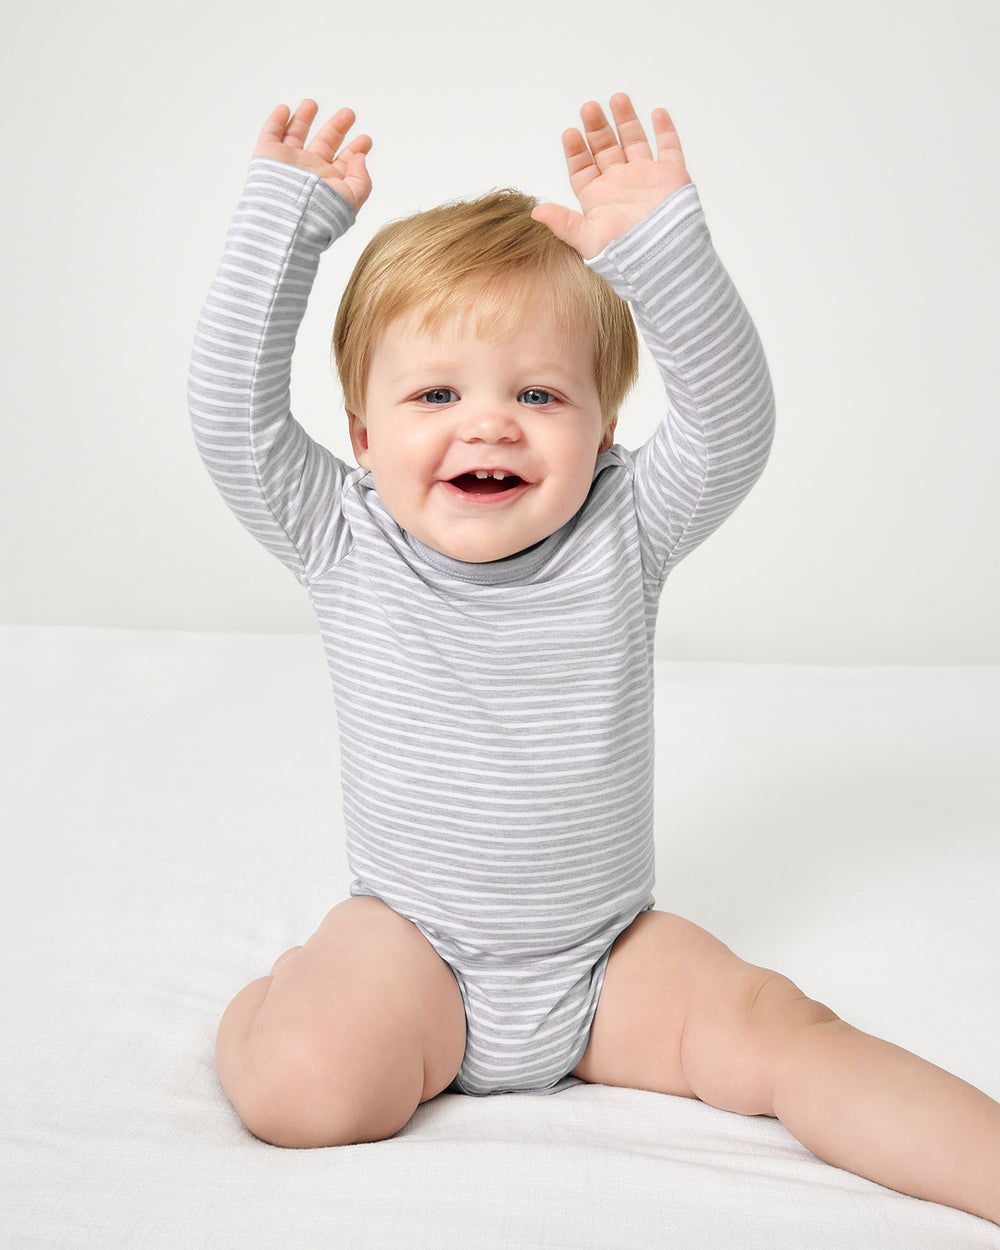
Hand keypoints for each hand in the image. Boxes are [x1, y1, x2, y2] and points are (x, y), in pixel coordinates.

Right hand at [254, 99, 372, 211]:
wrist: (290, 218)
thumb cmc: (321, 214)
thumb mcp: (353, 198)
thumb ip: (362, 179)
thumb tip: (359, 157)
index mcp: (329, 183)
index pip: (344, 162)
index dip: (356, 149)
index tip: (366, 140)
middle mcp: (309, 172)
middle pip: (324, 144)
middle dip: (337, 128)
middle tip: (349, 114)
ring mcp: (289, 163)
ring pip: (296, 135)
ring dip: (304, 119)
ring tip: (312, 104)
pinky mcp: (268, 156)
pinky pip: (271, 134)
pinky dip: (276, 121)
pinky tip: (285, 109)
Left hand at [532, 93, 690, 258]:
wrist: (662, 261)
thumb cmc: (625, 256)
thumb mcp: (587, 239)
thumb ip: (562, 222)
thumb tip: (535, 212)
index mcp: (599, 198)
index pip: (583, 167)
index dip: (576, 150)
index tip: (570, 133)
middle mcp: (620, 184)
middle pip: (606, 148)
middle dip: (597, 128)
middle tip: (588, 107)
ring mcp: (646, 178)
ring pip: (634, 141)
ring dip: (626, 120)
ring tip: (616, 99)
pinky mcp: (671, 177)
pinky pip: (669, 148)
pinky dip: (664, 130)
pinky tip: (656, 113)